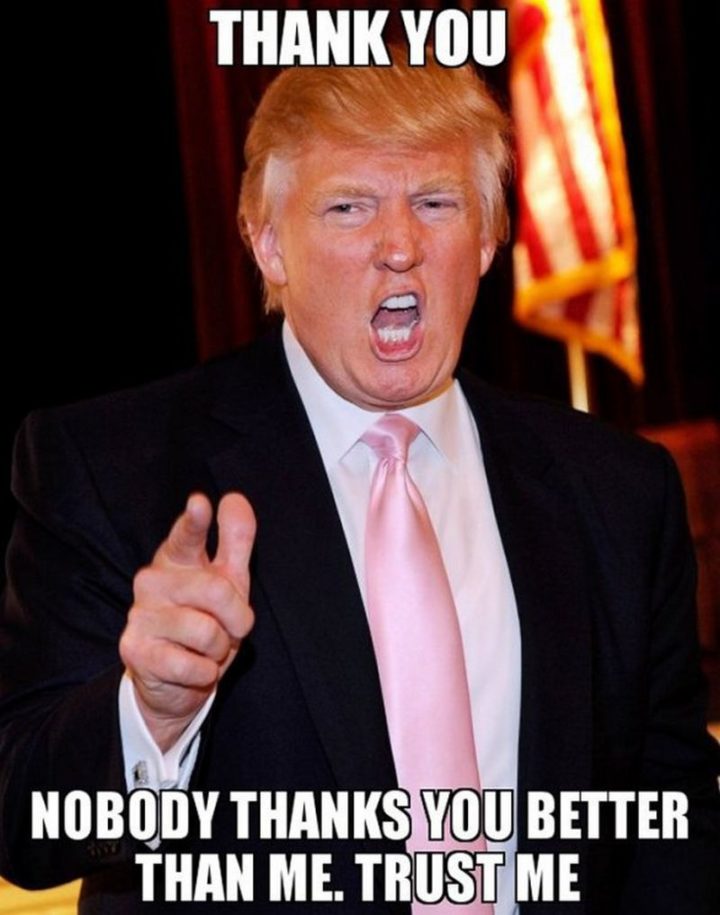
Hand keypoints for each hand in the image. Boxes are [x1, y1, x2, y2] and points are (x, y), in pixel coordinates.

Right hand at [119, 492, 255, 751]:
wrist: (176, 679)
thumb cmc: (206, 620)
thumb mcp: (228, 581)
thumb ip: (234, 540)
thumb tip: (233, 498)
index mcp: (175, 558)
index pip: (187, 536)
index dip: (194, 521)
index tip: (199, 504)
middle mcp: (152, 580)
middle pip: (217, 591)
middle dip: (238, 618)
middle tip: (231, 630)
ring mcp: (140, 615)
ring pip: (207, 632)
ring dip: (219, 649)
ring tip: (205, 650)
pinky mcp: (134, 651)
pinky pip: (193, 665)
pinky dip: (204, 673)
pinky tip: (192, 668)